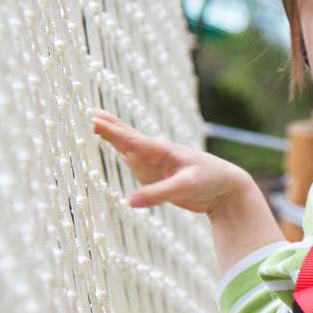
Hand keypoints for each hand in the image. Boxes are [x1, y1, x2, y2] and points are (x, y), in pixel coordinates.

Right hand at [92, 109, 254, 214]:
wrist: (226, 187)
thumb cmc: (210, 180)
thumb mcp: (185, 187)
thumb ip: (157, 194)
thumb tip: (129, 201)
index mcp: (162, 150)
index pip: (130, 138)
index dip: (110, 130)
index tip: (91, 117)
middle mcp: (155, 153)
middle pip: (126, 136)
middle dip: (107, 125)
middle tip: (86, 111)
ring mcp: (154, 163)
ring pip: (128, 147)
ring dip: (111, 135)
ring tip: (93, 122)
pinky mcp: (156, 175)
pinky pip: (134, 163)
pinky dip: (122, 152)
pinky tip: (116, 146)